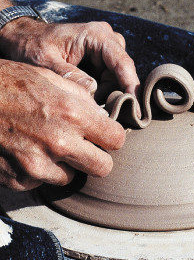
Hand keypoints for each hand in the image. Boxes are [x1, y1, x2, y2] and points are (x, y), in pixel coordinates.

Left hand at [0, 17, 139, 96]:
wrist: (25, 37)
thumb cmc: (32, 46)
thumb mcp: (46, 63)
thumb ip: (71, 77)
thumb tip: (95, 93)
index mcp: (96, 35)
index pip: (122, 63)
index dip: (131, 86)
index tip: (136, 108)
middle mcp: (106, 39)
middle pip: (123, 72)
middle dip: (117, 92)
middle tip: (106, 112)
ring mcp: (106, 48)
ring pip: (118, 76)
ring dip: (110, 92)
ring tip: (94, 105)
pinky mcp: (102, 57)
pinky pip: (111, 77)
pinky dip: (105, 90)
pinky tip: (93, 98)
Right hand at [0, 59, 124, 190]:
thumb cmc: (9, 83)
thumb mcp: (50, 78)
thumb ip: (82, 98)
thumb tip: (101, 115)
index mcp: (73, 114)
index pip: (116, 139)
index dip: (112, 137)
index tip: (104, 135)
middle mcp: (60, 143)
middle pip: (103, 168)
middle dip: (98, 157)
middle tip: (85, 146)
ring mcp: (38, 166)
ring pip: (72, 177)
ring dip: (67, 164)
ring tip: (49, 145)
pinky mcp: (19, 179)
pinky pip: (43, 181)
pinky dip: (41, 170)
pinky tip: (28, 151)